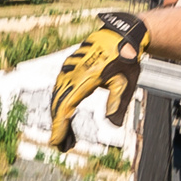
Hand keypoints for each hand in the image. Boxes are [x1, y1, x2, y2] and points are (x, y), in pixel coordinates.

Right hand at [50, 12, 147, 147]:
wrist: (121, 34)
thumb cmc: (124, 58)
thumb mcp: (125, 82)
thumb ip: (117, 103)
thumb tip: (113, 125)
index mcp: (84, 79)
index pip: (66, 107)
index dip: (60, 127)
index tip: (55, 142)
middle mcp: (71, 73)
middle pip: (58, 105)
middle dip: (59, 127)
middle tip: (62, 146)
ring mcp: (68, 69)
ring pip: (58, 97)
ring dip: (59, 117)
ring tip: (66, 136)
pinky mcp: (69, 66)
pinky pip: (60, 87)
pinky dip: (61, 103)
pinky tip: (66, 114)